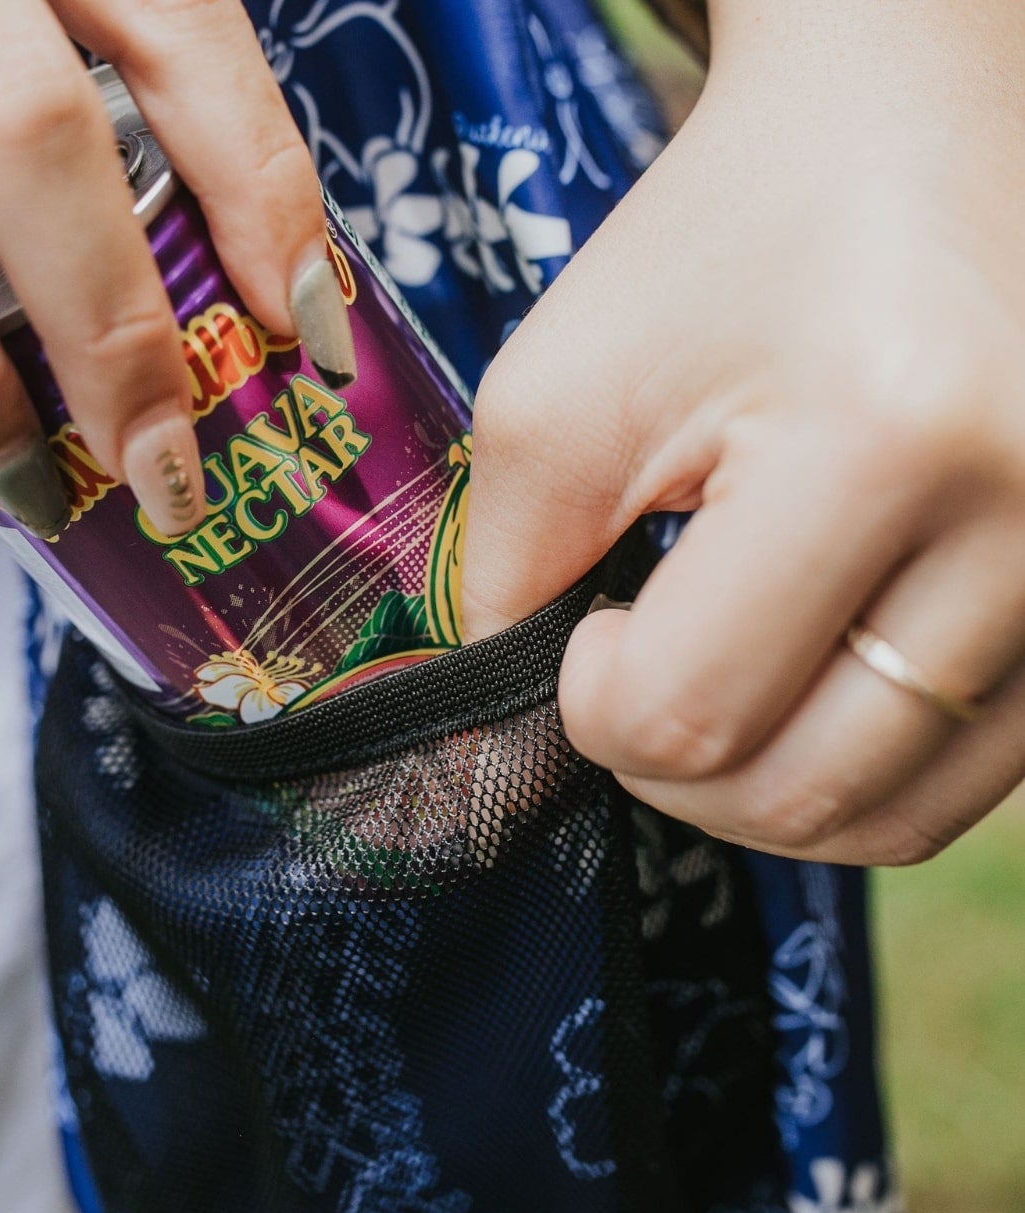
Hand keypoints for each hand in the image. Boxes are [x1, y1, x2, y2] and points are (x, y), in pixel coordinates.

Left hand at [463, 0, 1024, 865]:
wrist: (907, 138)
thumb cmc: (719, 249)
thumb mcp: (561, 397)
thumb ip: (507, 583)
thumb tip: (502, 754)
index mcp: (888, 439)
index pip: (687, 715)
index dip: (593, 704)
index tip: (590, 624)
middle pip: (799, 795)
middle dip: (671, 767)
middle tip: (641, 664)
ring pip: (891, 820)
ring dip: (762, 784)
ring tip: (722, 670)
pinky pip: (963, 780)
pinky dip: (855, 764)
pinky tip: (807, 672)